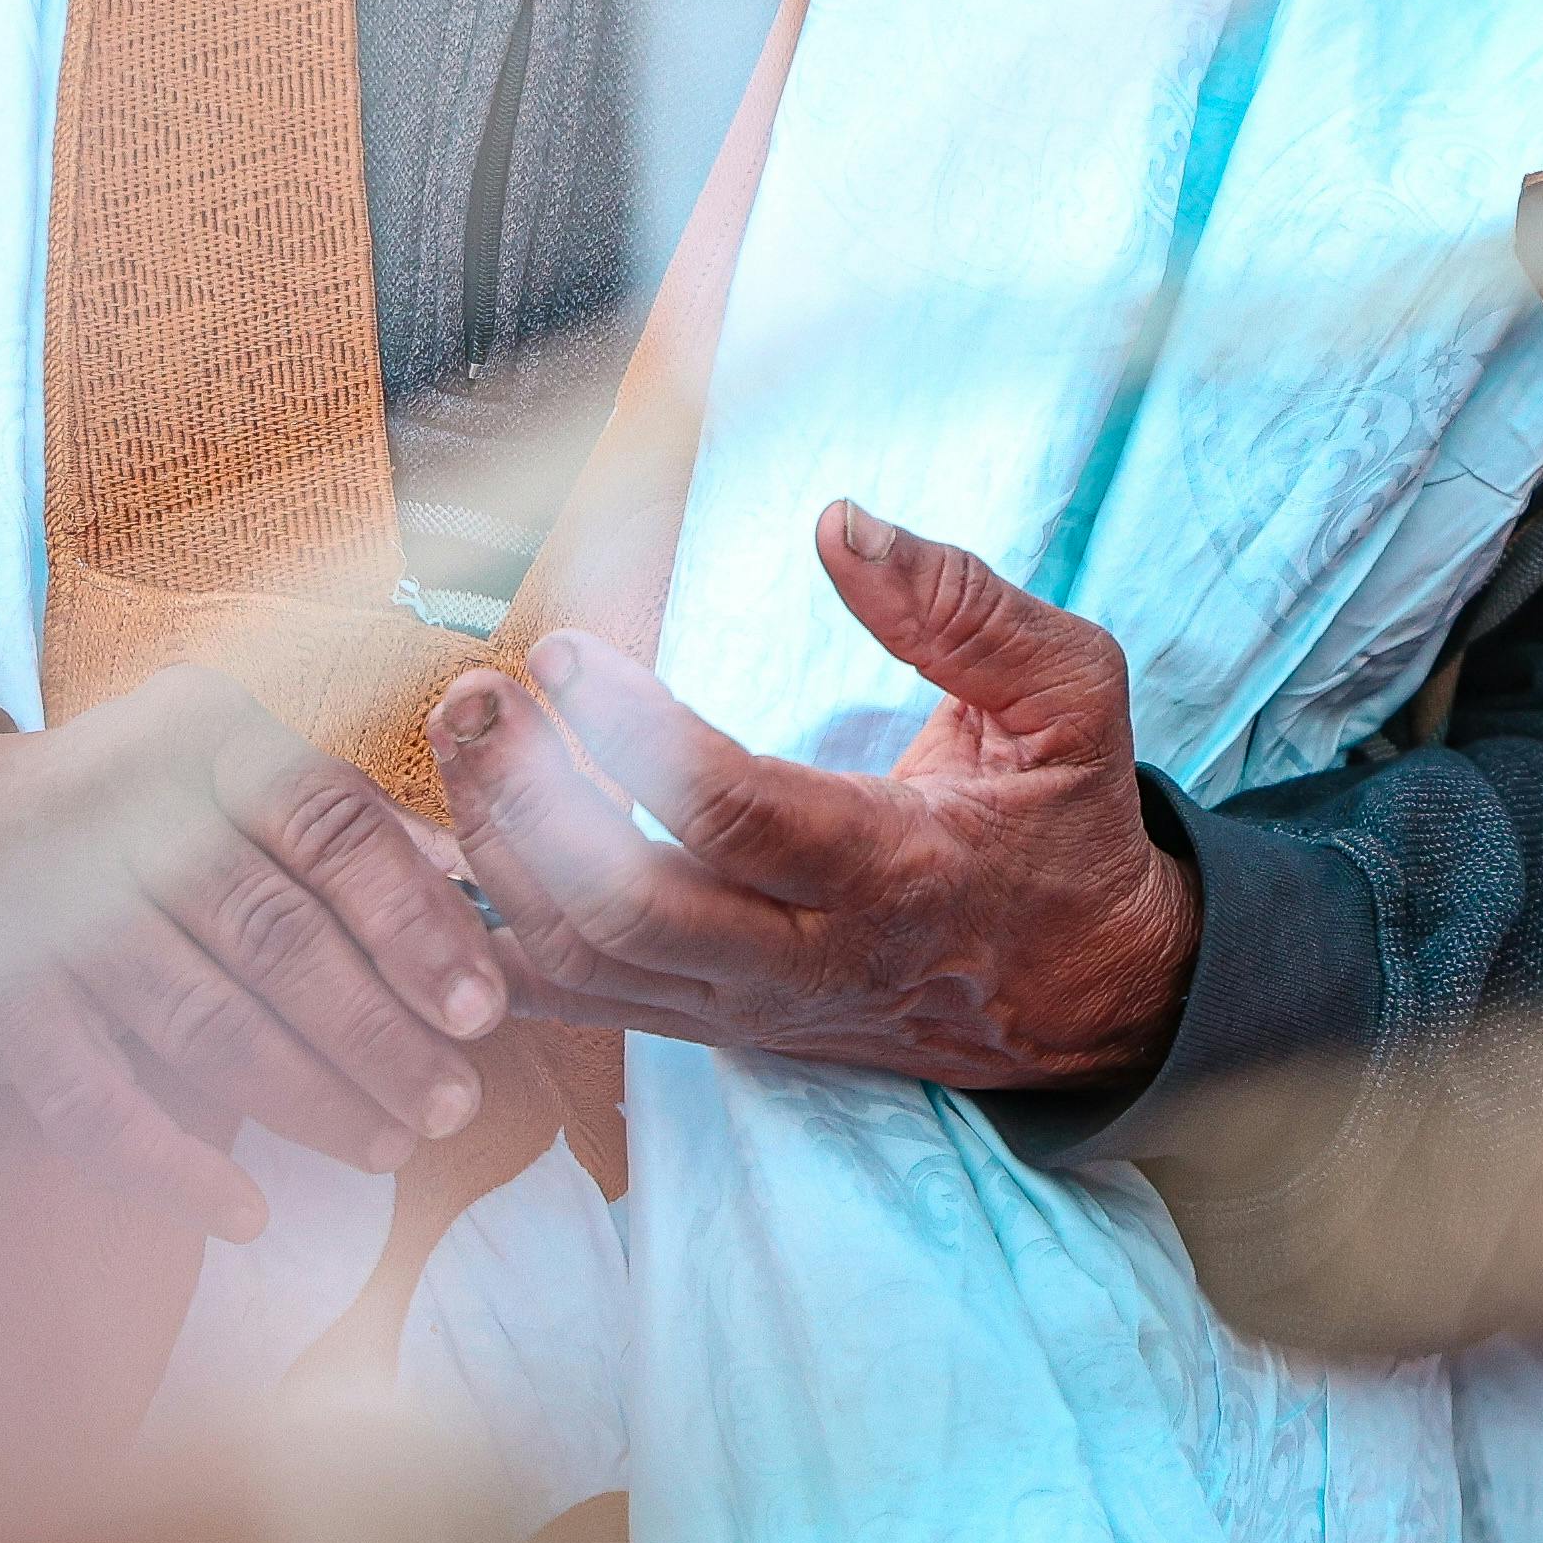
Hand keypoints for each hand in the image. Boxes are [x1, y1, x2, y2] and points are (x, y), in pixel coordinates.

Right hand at [0, 666, 515, 1240]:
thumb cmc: (123, 815)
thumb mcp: (225, 775)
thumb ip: (345, 826)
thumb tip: (481, 895)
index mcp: (202, 736)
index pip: (330, 827)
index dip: (414, 922)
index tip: (482, 1009)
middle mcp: (122, 811)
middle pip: (277, 935)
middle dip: (377, 1033)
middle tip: (452, 1105)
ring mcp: (51, 911)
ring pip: (204, 1023)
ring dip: (307, 1099)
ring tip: (384, 1147)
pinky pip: (99, 1107)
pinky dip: (176, 1168)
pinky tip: (246, 1213)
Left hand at [429, 502, 1201, 1092]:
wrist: (1087, 997)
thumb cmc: (1067, 827)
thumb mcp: (1073, 696)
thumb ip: (965, 608)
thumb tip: (840, 520)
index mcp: (898, 871)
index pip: (736, 818)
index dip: (633, 734)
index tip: (565, 649)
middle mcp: (809, 959)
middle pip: (627, 909)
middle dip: (529, 801)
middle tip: (477, 696)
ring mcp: (749, 1006)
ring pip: (581, 962)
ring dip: (497, 852)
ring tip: (467, 735)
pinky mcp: (710, 1023)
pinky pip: (573, 1000)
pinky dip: (493, 929)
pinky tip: (454, 838)